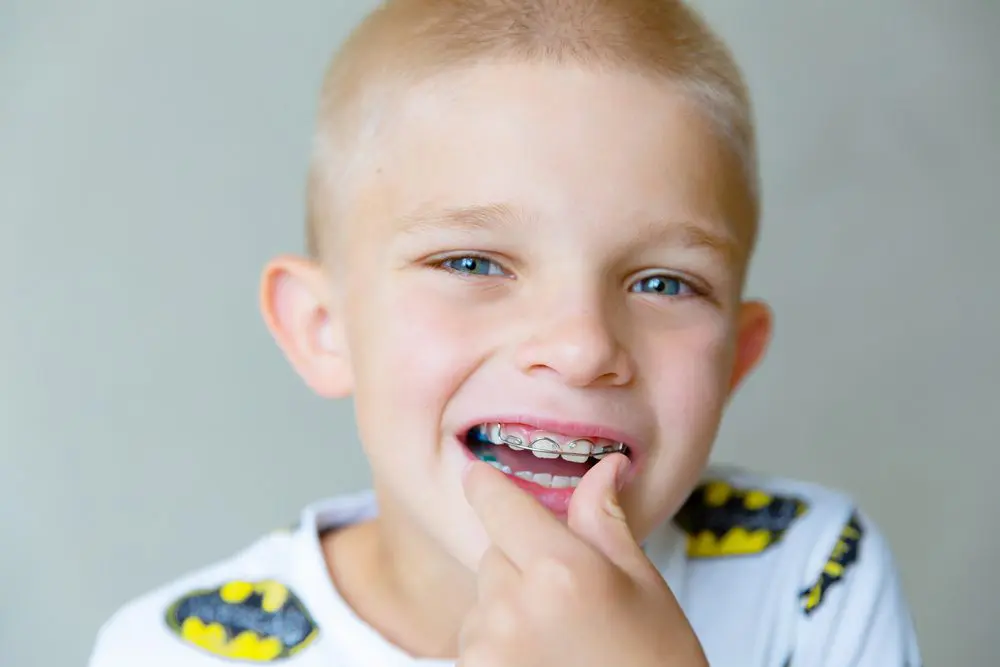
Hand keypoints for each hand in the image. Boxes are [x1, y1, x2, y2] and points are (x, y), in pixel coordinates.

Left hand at [458, 454, 708, 666]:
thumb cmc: (656, 663)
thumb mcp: (643, 586)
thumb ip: (605, 522)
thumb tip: (603, 467)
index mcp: (560, 569)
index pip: (495, 503)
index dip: (487, 486)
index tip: (482, 478)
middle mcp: (513, 605)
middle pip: (494, 552)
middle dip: (520, 561)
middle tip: (567, 595)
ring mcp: (487, 649)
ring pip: (483, 599)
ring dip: (507, 607)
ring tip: (559, 640)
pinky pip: (475, 640)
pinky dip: (498, 644)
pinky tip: (542, 661)